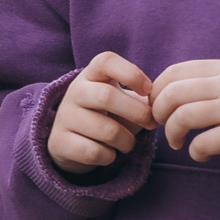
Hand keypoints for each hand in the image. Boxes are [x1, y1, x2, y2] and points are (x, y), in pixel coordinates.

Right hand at [49, 51, 154, 175]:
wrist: (72, 142)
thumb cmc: (108, 115)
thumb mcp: (122, 101)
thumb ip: (141, 100)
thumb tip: (159, 109)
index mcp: (91, 76)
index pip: (106, 61)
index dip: (130, 73)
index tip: (148, 90)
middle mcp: (74, 92)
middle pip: (106, 96)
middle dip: (137, 112)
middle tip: (151, 123)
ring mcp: (64, 117)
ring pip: (106, 130)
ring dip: (127, 141)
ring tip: (127, 143)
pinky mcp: (59, 142)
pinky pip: (94, 152)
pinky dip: (109, 157)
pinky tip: (108, 153)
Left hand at [150, 59, 219, 161]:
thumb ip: (205, 81)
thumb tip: (157, 93)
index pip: (175, 72)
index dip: (156, 90)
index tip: (155, 105)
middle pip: (174, 93)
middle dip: (159, 112)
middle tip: (162, 125)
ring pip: (184, 116)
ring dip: (172, 133)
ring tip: (177, 142)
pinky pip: (203, 143)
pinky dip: (194, 152)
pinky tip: (200, 154)